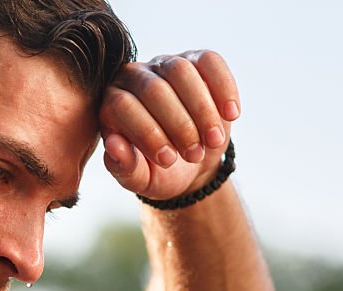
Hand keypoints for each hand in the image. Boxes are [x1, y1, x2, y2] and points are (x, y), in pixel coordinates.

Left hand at [99, 50, 240, 199]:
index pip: (122, 106)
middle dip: (178, 125)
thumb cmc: (156, 170)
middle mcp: (132, 77)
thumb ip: (123, 166)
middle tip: (193, 155)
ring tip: (212, 142)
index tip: (168, 161)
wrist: (190, 163)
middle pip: (153, 89)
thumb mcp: (139, 177)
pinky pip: (210, 62)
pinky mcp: (196, 59)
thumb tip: (114, 145)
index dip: (147, 133)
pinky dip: (224, 88)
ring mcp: (164, 64)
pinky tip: (231, 115)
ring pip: (181, 71)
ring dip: (202, 110)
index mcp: (111, 104)